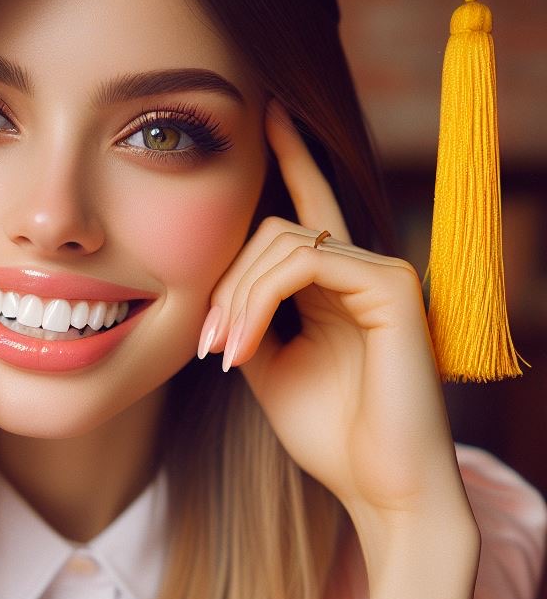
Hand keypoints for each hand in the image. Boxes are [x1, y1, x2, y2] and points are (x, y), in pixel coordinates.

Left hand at [202, 103, 478, 577]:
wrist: (378, 488)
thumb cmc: (328, 433)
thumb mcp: (269, 365)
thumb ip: (249, 313)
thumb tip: (217, 286)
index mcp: (336, 283)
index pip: (309, 204)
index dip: (289, 155)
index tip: (264, 110)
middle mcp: (361, 267)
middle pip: (272, 229)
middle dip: (225, 280)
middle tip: (207, 344)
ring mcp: (380, 272)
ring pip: (283, 241)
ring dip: (236, 296)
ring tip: (222, 352)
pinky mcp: (391, 286)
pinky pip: (304, 261)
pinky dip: (260, 300)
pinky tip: (243, 344)